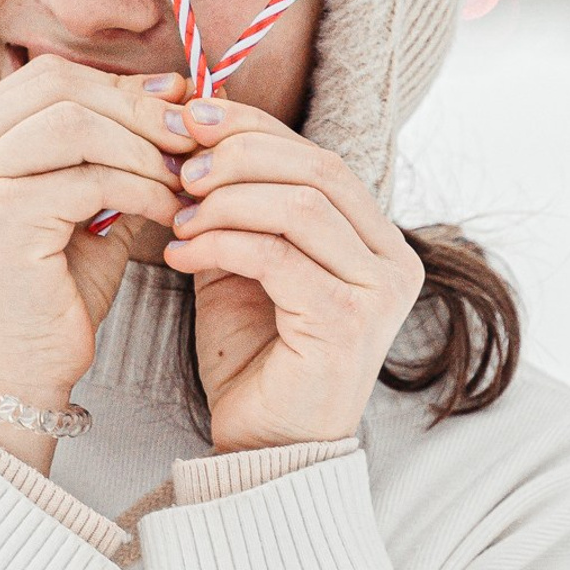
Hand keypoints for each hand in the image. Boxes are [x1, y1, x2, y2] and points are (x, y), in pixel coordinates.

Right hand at [0, 55, 195, 469]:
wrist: (13, 379)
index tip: (179, 104)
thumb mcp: (78, 203)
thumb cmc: (47, 294)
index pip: (46, 78)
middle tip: (193, 136)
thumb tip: (175, 88)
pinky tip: (166, 210)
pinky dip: (141, 187)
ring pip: (76, 122)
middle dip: (137, 107)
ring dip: (143, 147)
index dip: (120, 85)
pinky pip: (90, 177)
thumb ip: (111, 146)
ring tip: (182, 179)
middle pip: (59, 85)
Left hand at [161, 99, 425, 451]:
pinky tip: (179, 254)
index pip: (317, 158)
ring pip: (300, 206)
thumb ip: (234, 209)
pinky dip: (221, 243)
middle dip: (237, 155)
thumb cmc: (255, 362)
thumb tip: (192, 135)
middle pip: (315, 168)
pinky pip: (278, 257)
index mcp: (375, 240)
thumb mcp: (241, 267)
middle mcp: (392, 260)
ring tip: (176, 215)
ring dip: (226, 201)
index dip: (253, 128)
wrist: (263, 450)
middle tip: (177, 164)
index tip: (189, 118)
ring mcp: (378, 292)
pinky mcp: (348, 324)